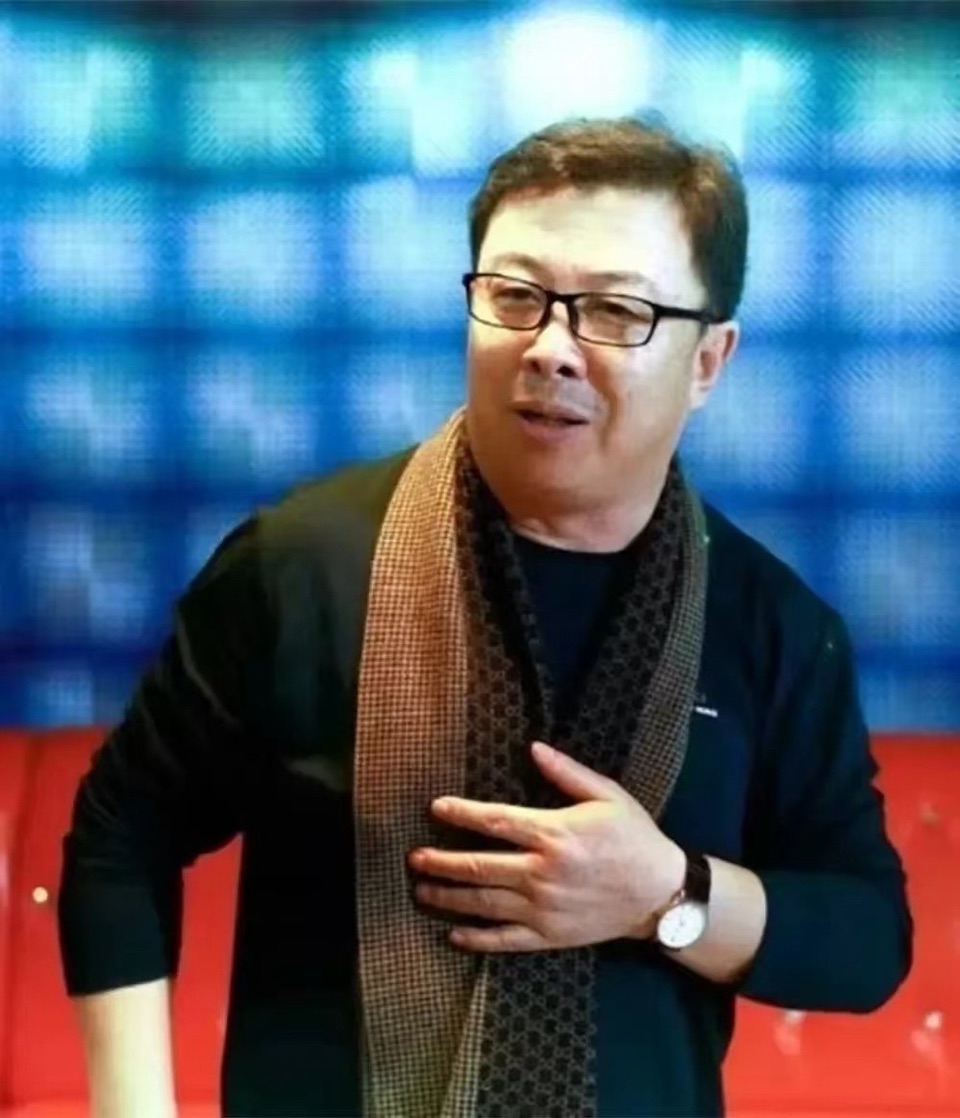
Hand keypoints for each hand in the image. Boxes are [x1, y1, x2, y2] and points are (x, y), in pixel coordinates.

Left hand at [408, 741, 685, 952]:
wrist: (661, 893)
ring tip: (421, 890)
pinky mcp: (550, 936)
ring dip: (448, 897)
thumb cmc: (634, 837)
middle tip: (414, 858)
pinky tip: (453, 934)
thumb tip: (533, 748)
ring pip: (484, 903)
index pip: (495, 821)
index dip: (461, 813)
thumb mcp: (607, 795)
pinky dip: (476, 939)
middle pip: (479, 865)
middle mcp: (542, 872)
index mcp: (554, 833)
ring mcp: (543, 908)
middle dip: (441, 861)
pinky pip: (504, 940)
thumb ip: (567, 772)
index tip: (436, 807)